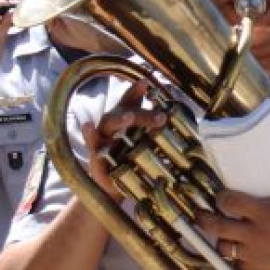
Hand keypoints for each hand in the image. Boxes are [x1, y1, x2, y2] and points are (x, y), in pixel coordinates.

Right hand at [83, 85, 163, 200]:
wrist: (115, 187)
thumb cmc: (131, 159)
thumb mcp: (147, 143)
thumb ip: (159, 131)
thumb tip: (182, 121)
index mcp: (125, 118)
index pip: (132, 100)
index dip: (138, 90)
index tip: (148, 82)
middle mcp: (113, 124)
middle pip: (125, 111)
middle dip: (142, 113)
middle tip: (161, 117)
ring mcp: (102, 137)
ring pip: (109, 123)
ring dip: (120, 118)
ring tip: (129, 117)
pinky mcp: (95, 154)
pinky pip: (91, 142)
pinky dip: (89, 134)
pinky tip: (88, 125)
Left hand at [199, 190, 269, 269]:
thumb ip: (261, 199)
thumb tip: (239, 195)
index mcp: (263, 212)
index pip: (228, 202)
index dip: (220, 198)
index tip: (220, 198)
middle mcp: (256, 234)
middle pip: (217, 226)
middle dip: (204, 219)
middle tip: (202, 215)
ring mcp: (256, 254)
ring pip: (224, 248)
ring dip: (223, 240)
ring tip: (227, 236)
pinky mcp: (259, 269)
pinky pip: (238, 264)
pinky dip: (239, 258)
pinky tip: (245, 251)